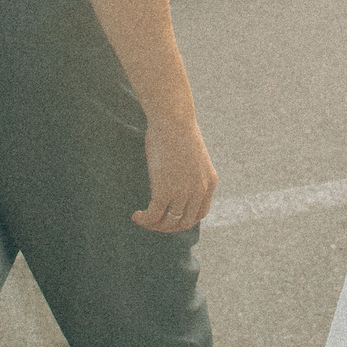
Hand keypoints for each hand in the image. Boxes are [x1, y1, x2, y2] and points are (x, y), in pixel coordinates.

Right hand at [133, 114, 218, 233]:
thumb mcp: (192, 155)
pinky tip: (136, 216)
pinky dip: (144, 220)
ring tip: (142, 219)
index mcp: (210, 182)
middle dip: (168, 227)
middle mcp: (200, 190)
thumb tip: (176, 179)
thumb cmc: (178, 130)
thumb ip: (190, 172)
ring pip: (168, 222)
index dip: (183, 220)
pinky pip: (153, 215)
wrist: (173, 119)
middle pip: (184, 222)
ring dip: (153, 225)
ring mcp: (183, 192)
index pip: (199, 213)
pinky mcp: (164, 190)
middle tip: (153, 222)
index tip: (169, 217)